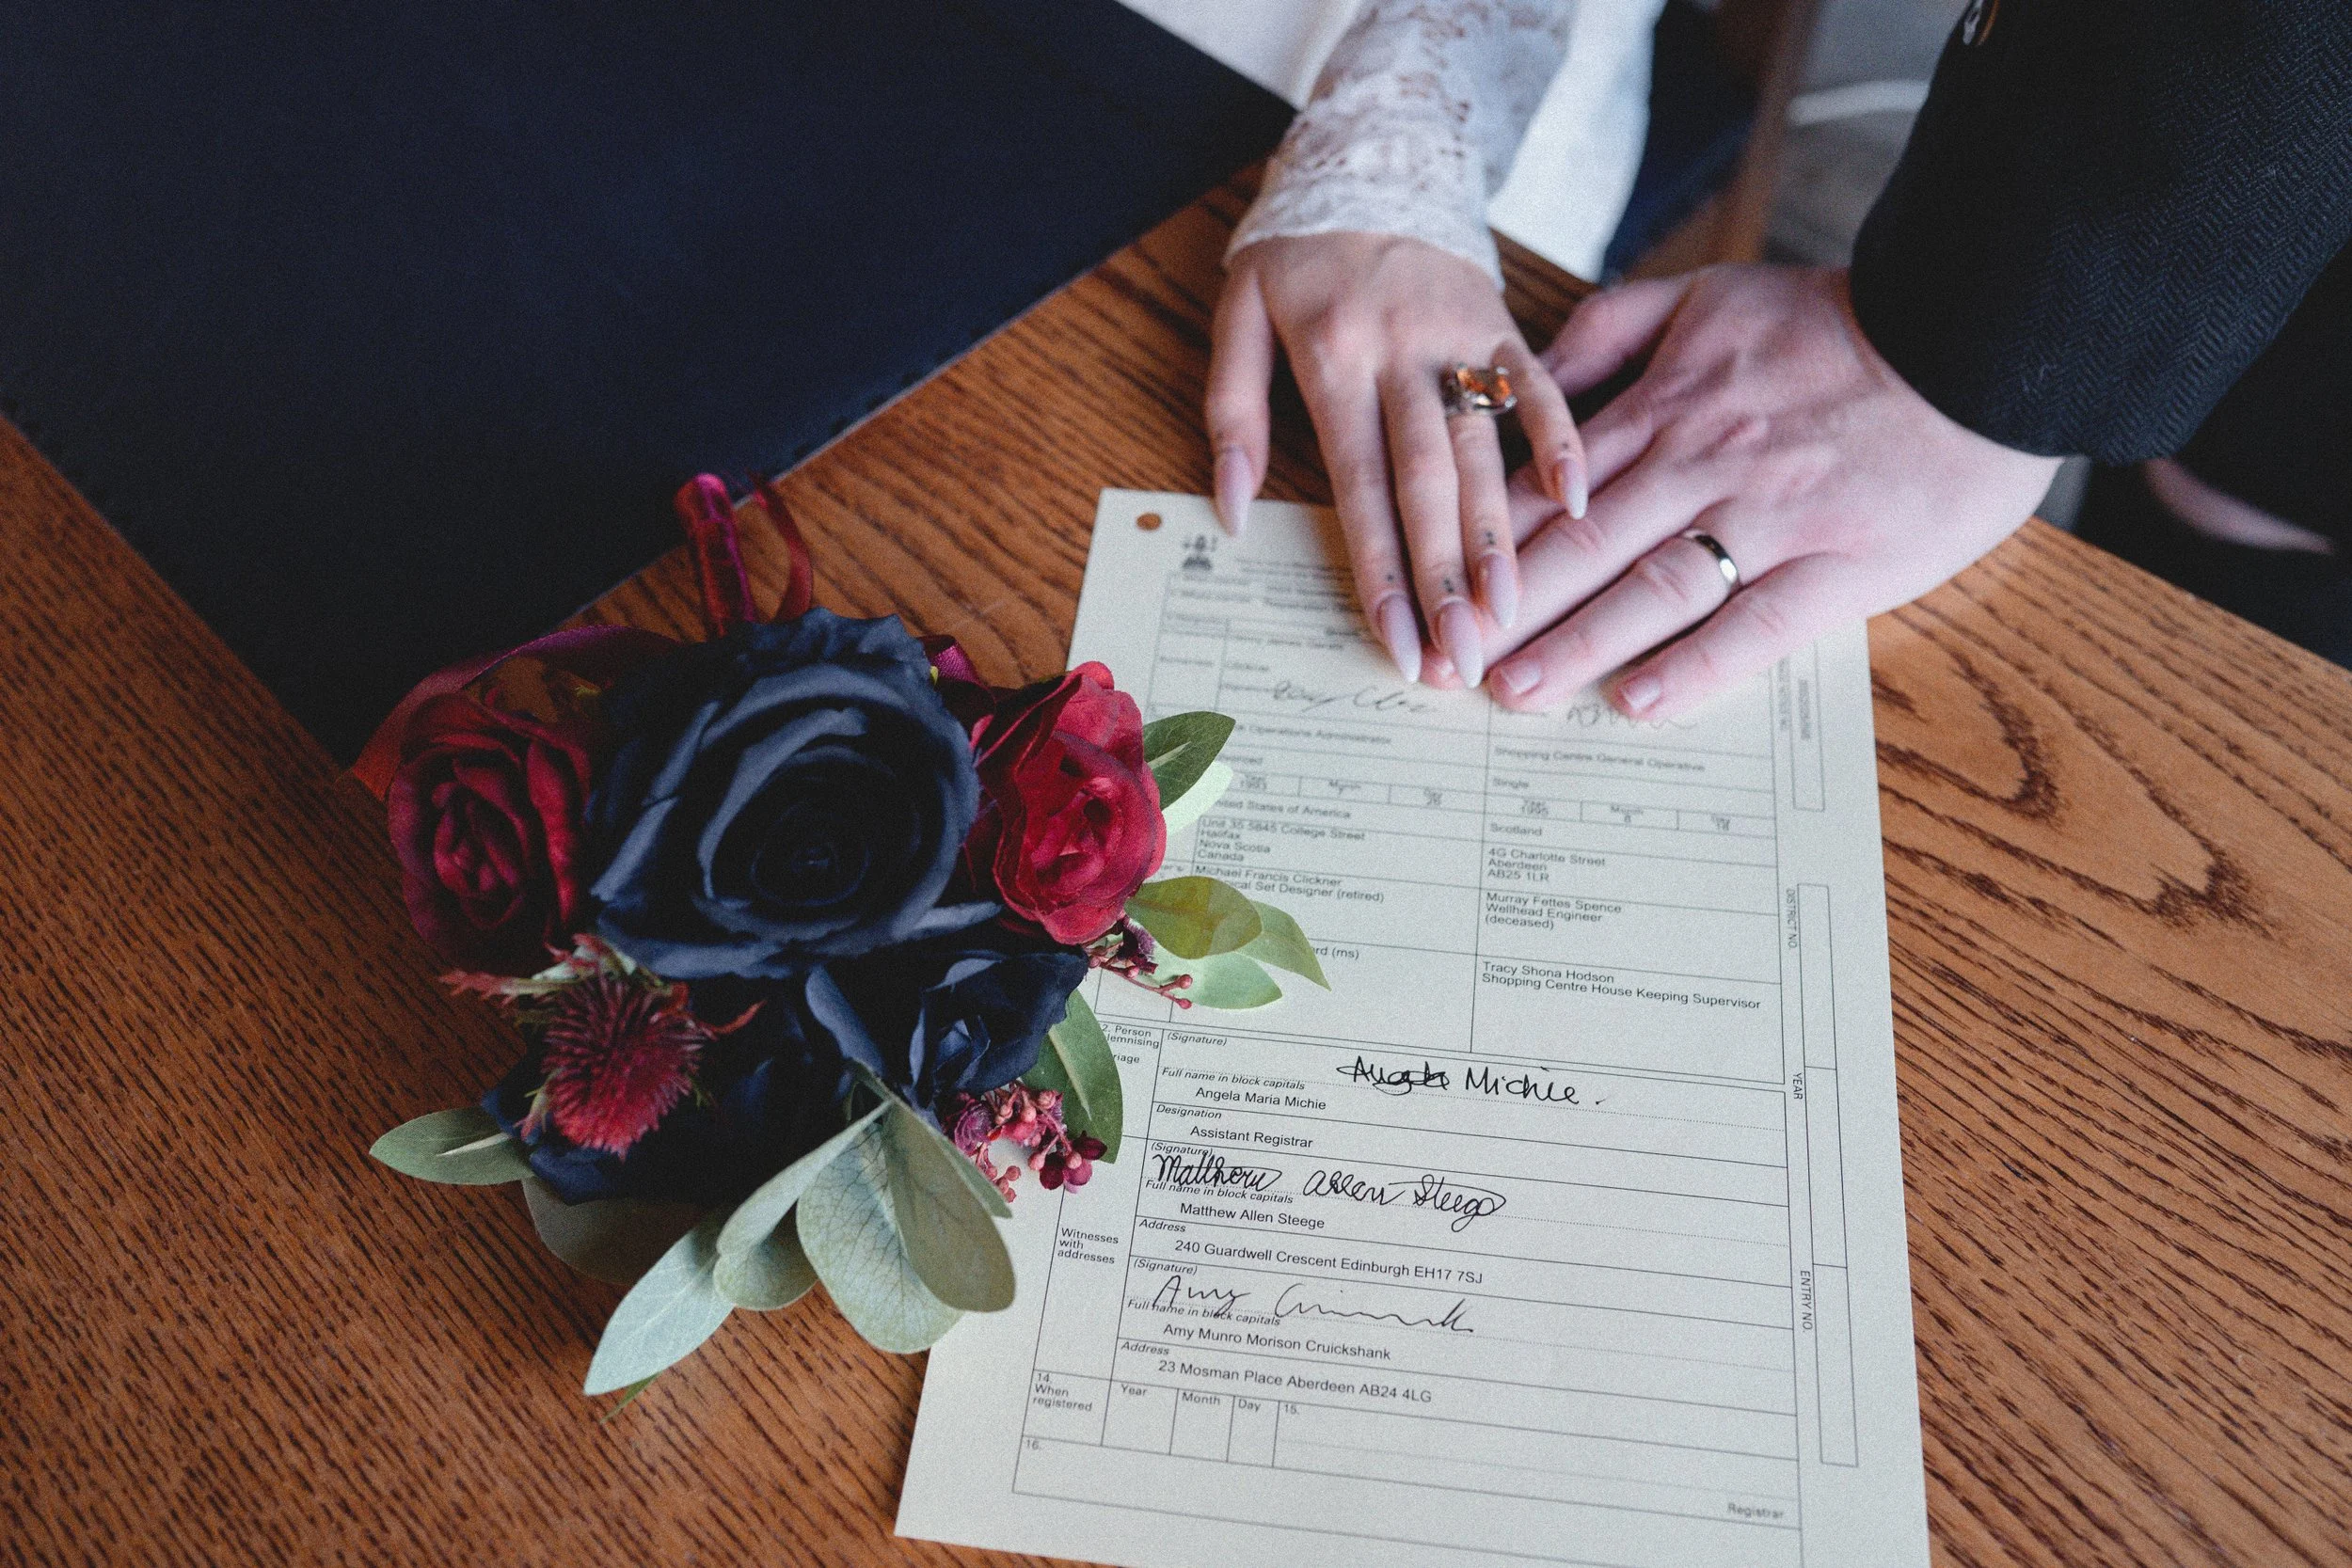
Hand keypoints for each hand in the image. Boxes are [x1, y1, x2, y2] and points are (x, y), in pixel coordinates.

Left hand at [1208, 232, 1587, 687]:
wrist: (1371, 155)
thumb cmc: (1295, 251)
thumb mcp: (1236, 316)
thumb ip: (1231, 414)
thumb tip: (1232, 512)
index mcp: (1333, 360)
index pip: (1358, 488)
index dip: (1379, 572)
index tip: (1397, 642)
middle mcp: (1402, 354)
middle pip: (1427, 484)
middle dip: (1444, 578)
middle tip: (1464, 658)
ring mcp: (1461, 337)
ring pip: (1484, 449)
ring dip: (1500, 536)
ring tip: (1513, 612)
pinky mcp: (1504, 321)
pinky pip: (1542, 383)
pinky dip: (1563, 439)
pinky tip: (1580, 502)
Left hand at [1483, 265, 2061, 718]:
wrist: (1978, 328)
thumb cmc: (1840, 321)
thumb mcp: (1709, 295)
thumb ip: (1613, 328)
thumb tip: (1534, 374)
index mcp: (1665, 407)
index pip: (1549, 488)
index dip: (1482, 545)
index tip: (1434, 592)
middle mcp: (1703, 465)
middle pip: (1582, 548)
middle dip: (1505, 614)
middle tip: (1444, 667)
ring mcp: (1772, 518)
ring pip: (1652, 588)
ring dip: (1577, 645)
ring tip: (1515, 693)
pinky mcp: (1842, 563)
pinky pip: (1759, 623)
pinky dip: (1698, 665)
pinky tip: (1643, 702)